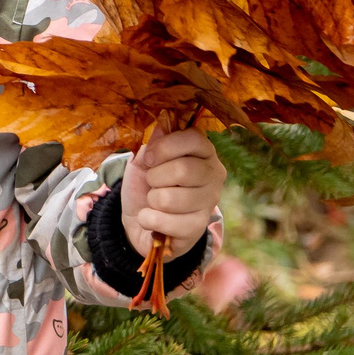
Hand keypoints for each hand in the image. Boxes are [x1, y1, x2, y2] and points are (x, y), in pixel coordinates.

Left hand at [119, 129, 224, 255]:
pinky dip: (148, 219)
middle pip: (183, 170)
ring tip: (154, 201)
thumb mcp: (143, 160)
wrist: (139, 219)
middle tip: (152, 183)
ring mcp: (209, 202)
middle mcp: (214, 175)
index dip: (164, 147)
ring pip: (170, 198)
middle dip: (154, 177)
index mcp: (203, 152)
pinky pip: (166, 222)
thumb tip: (162, 126)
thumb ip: (153, 145)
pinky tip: (153, 219)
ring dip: (151, 200)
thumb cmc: (145, 184)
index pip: (194, 138)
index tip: (149, 158)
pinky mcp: (199, 227)